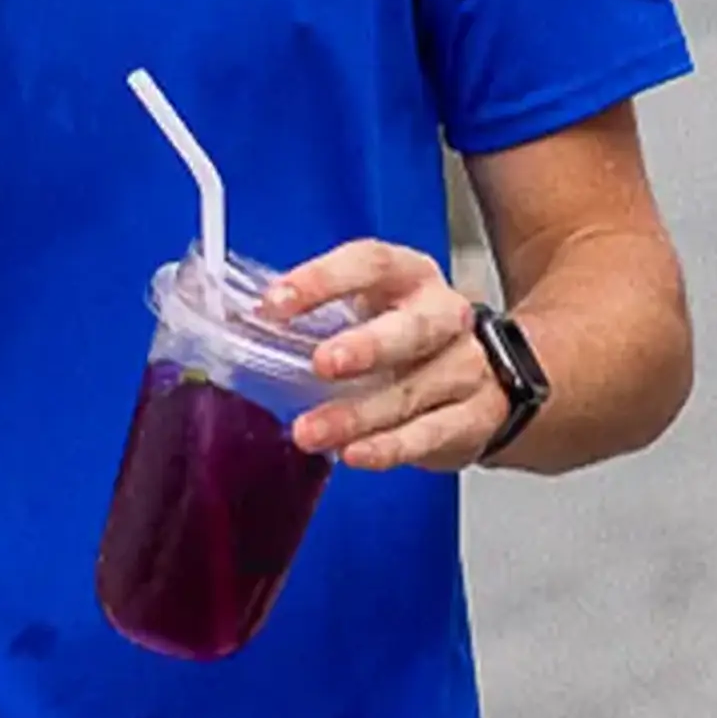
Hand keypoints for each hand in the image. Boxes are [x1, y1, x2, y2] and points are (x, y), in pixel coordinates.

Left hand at [265, 242, 509, 472]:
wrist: (481, 382)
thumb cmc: (406, 342)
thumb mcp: (368, 313)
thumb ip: (314, 316)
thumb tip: (235, 321)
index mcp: (411, 278)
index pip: (371, 264)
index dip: (324, 279)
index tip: (276, 303)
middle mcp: (445, 317)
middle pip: (413, 327)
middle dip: (368, 345)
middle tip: (322, 363)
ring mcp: (465, 368)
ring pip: (412, 391)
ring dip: (358, 414)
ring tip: (309, 431)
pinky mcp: (473, 417)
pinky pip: (429, 434)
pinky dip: (389, 447)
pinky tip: (355, 453)